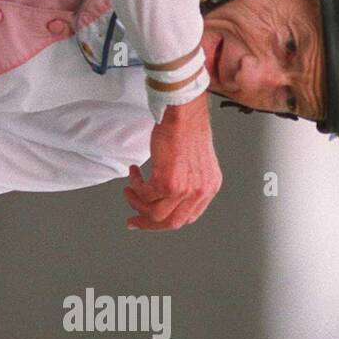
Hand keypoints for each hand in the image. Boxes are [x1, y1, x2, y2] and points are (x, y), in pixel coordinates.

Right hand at [123, 94, 221, 229]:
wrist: (183, 115)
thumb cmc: (188, 129)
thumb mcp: (196, 162)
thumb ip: (188, 180)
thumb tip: (167, 194)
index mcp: (209, 188)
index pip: (187, 217)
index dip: (166, 221)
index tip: (151, 220)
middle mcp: (199, 192)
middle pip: (171, 222)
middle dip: (148, 223)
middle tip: (133, 220)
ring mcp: (184, 189)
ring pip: (155, 213)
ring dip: (137, 203)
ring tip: (130, 190)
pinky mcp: (167, 182)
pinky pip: (145, 195)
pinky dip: (135, 186)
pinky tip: (134, 174)